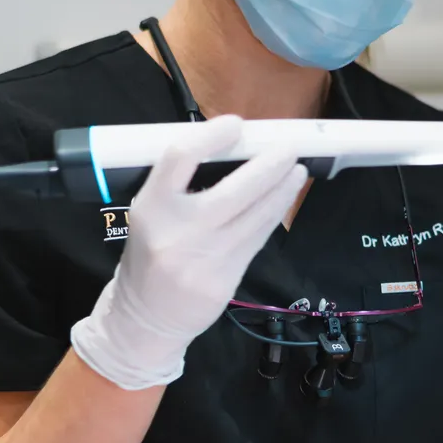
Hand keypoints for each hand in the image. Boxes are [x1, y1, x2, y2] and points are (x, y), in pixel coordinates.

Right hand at [71, 116, 305, 389]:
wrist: (145, 318)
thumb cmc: (148, 257)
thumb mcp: (149, 214)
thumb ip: (181, 186)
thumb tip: (231, 150)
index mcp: (151, 206)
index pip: (180, 157)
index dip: (211, 135)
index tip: (236, 124)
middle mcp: (178, 230)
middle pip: (234, 189)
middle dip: (268, 165)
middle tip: (287, 148)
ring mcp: (205, 257)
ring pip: (256, 215)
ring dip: (282, 189)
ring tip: (297, 169)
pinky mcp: (226, 278)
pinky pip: (257, 238)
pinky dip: (273, 214)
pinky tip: (284, 198)